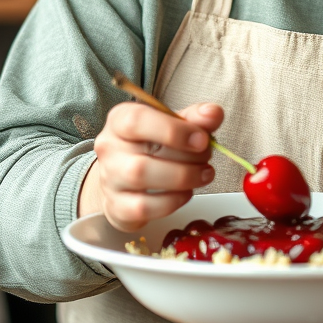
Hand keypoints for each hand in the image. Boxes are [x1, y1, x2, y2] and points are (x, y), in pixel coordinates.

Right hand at [78, 101, 223, 230]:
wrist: (127, 177)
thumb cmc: (152, 145)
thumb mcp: (173, 124)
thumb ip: (195, 117)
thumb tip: (213, 113)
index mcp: (120, 119)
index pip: (137, 120)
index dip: (173, 130)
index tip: (202, 139)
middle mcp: (109, 148)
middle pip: (143, 156)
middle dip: (186, 159)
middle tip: (207, 158)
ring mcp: (109, 179)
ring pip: (141, 180)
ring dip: (182, 179)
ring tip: (203, 175)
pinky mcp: (116, 207)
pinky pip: (143, 208)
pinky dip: (172, 201)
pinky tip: (186, 193)